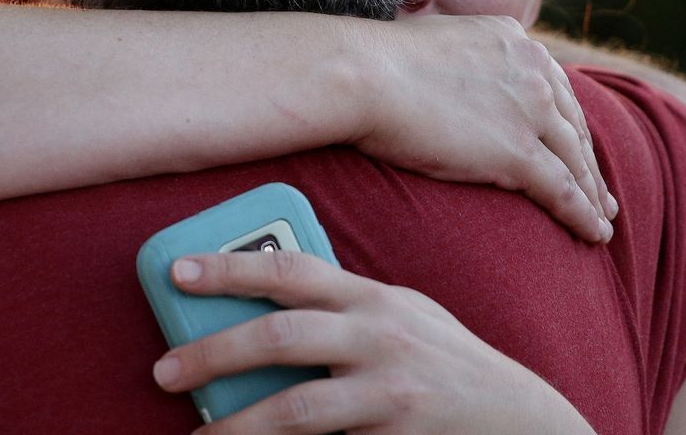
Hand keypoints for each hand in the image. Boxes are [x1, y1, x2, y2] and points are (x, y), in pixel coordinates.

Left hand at [152, 251, 594, 434]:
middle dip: (214, 350)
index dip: (230, 266)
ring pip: (296, 405)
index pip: (290, 268)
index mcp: (372, 295)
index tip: (178, 271)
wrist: (521, 418)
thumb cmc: (450, 361)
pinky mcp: (396, 426)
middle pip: (281, 334)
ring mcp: (389, 385)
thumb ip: (349, 305)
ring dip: (236, 423)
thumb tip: (275, 302)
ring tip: (195, 434)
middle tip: (163, 370)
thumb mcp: (404, 315)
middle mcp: (379, 332)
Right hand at [354, 15, 614, 242]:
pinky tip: (595, 234)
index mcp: (512, 40)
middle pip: (571, 124)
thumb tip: (444, 72)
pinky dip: (584, 215)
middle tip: (600, 190)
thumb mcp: (431, 41)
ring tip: (602, 218)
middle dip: (587, 159)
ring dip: (593, 193)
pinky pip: (564, 191)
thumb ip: (456, 57)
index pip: (552, 87)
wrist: (362, 75)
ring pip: (575, 160)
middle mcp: (532, 70)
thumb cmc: (374, 62)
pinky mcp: (518, 152)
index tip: (574, 144)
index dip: (567, 122)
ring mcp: (529, 111)